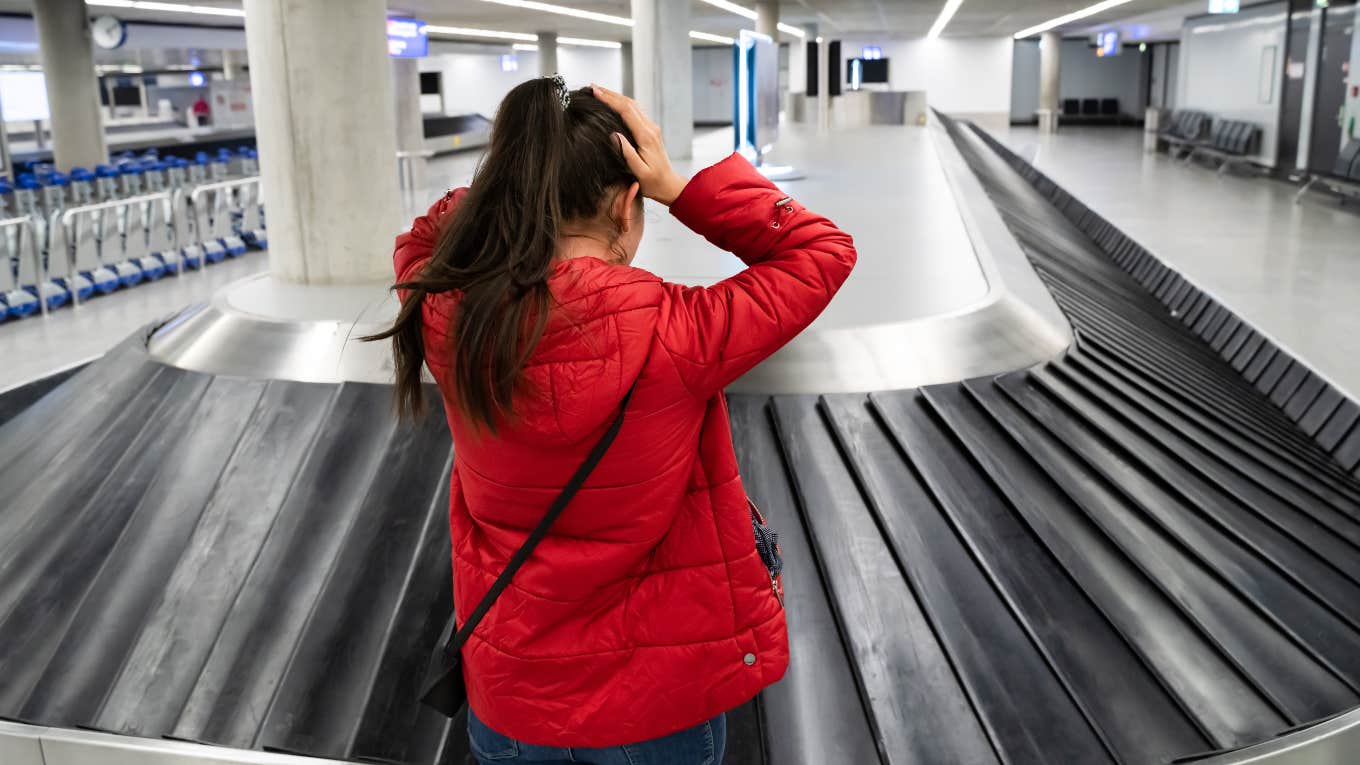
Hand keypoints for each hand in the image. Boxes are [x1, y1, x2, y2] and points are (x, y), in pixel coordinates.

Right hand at [592, 84, 688, 205]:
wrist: (669, 185)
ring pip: (633, 105)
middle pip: (629, 103)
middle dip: (610, 94)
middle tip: (592, 87)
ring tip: (599, 92)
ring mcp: (651, 128)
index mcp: (646, 136)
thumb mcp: (639, 172)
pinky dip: (622, 104)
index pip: (626, 111)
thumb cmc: (653, 183)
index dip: (610, 100)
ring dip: (616, 97)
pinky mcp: (650, 131)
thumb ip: (627, 153)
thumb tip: (614, 134)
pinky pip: (635, 112)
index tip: (595, 93)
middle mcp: (650, 128)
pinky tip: (613, 103)